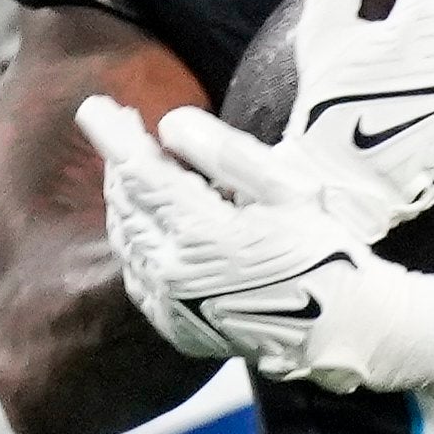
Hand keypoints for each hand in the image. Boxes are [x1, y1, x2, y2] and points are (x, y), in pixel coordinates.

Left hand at [82, 99, 433, 394]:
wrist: (340, 328)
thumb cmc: (321, 250)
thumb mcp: (285, 188)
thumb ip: (223, 152)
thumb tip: (168, 124)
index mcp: (198, 232)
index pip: (138, 172)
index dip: (114, 135)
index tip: (94, 105)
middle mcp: (171, 271)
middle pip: (125, 202)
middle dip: (120, 159)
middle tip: (120, 124)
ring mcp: (169, 303)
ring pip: (126, 236)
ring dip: (125, 197)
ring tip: (135, 165)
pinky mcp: (175, 324)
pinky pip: (137, 271)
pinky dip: (135, 237)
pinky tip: (149, 220)